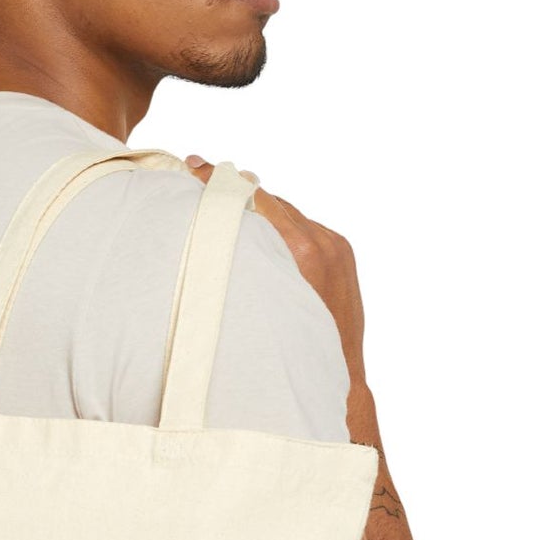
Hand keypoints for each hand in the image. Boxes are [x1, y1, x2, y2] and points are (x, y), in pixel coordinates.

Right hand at [183, 154, 368, 391]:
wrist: (341, 374)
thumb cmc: (291, 348)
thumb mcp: (258, 300)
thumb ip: (249, 259)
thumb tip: (225, 229)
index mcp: (301, 250)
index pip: (256, 199)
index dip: (222, 183)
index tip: (197, 166)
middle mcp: (321, 241)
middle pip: (270, 201)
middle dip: (239, 193)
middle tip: (204, 177)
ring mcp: (335, 244)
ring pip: (288, 213)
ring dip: (263, 211)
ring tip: (233, 208)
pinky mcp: (343, 251)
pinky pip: (307, 227)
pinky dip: (286, 228)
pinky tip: (268, 238)